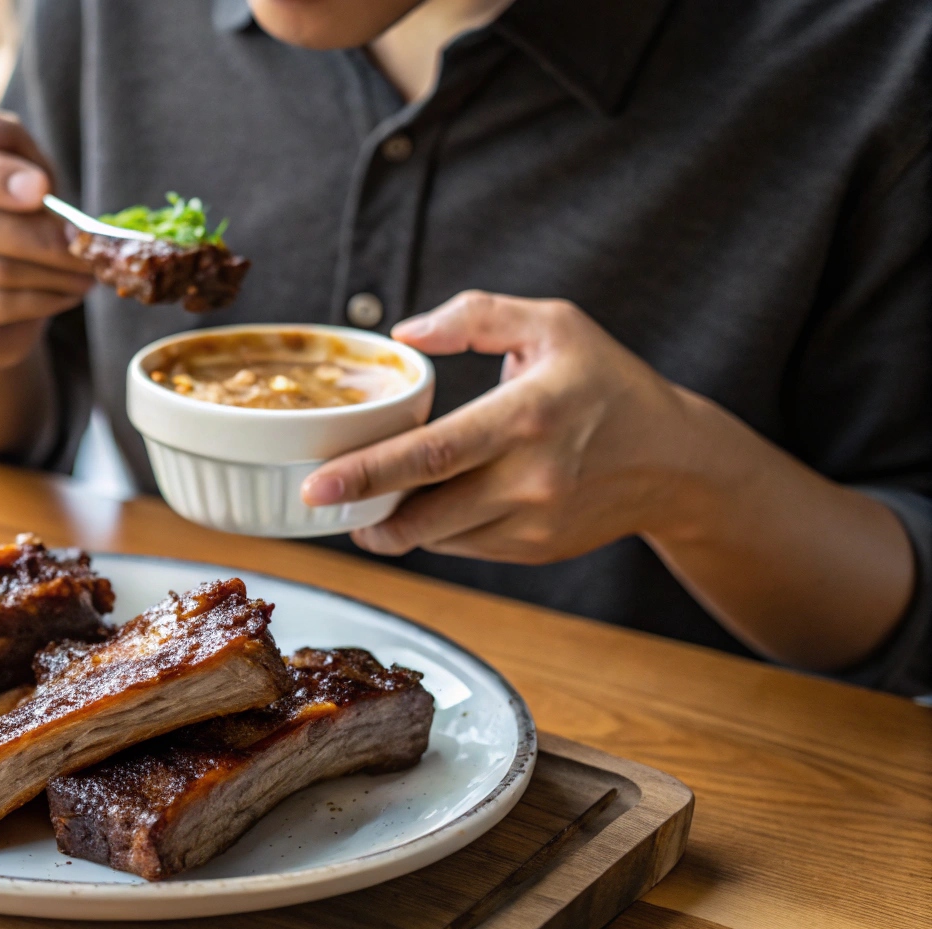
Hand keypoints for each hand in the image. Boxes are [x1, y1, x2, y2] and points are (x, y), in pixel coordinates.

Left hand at [301, 291, 697, 562]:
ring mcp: (532, 522)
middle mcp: (530, 478)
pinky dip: (433, 529)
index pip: (433, 454)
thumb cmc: (607, 383)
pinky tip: (425, 503)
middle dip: (361, 514)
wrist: (675, 460)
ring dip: (392, 526)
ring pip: (437, 537)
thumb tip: (406, 334)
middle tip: (315, 502)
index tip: (319, 484)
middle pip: (424, 511)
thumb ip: (476, 316)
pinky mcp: (532, 550)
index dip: (369, 472)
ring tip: (364, 503)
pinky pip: (462, 545)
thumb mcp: (553, 325)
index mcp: (527, 416)